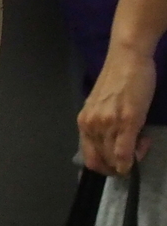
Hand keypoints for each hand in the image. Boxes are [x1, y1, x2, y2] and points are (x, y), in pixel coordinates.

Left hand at [80, 43, 157, 175]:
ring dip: (132, 158)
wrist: (127, 59)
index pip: (90, 159)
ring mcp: (107, 124)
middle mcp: (91, 125)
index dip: (107, 166)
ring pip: (114, 159)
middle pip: (102, 162)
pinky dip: (132, 160)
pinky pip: (124, 152)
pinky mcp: (126, 120)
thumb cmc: (118, 81)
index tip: (122, 155)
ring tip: (142, 140)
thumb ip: (102, 126)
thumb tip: (111, 147)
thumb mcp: (102, 107)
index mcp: (84, 122)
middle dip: (120, 164)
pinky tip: (142, 146)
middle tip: (136, 148)